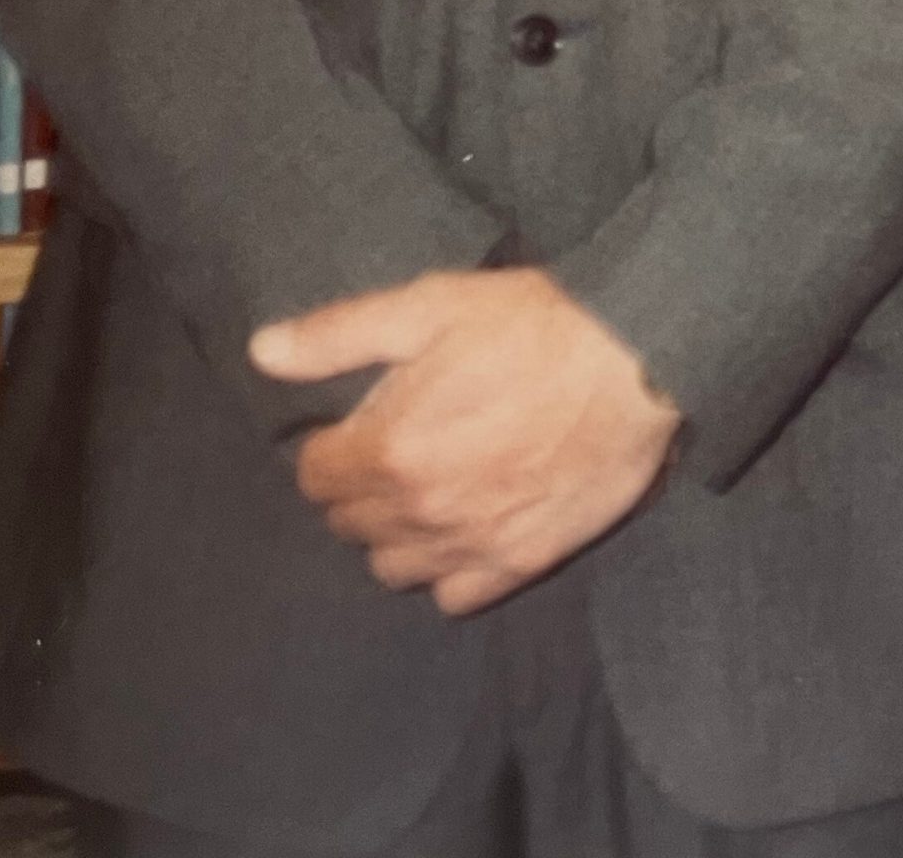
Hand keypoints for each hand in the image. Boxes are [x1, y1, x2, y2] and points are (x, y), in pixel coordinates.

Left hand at [250, 267, 681, 614]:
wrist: (641, 358)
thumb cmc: (536, 323)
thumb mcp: (433, 305)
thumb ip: (340, 334)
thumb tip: (261, 352)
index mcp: (389, 448)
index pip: (314, 477)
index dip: (330, 447)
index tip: (360, 423)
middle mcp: (420, 510)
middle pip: (350, 524)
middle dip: (360, 487)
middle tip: (399, 445)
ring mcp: (472, 543)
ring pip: (393, 567)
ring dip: (397, 532)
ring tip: (429, 489)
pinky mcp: (522, 562)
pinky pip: (453, 596)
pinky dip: (449, 567)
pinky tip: (468, 524)